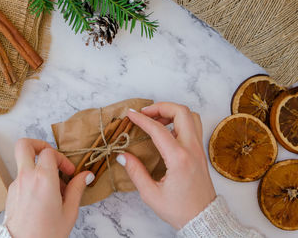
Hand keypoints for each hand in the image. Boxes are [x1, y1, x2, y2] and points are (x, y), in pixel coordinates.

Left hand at [4, 139, 94, 237]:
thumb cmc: (46, 234)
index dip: (61, 158)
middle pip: (24, 145)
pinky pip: (21, 177)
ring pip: (24, 162)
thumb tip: (86, 175)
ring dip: (38, 167)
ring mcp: (15, 184)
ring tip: (52, 187)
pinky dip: (32, 179)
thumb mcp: (69, 212)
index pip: (49, 152)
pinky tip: (43, 197)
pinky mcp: (10, 193)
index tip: (69, 172)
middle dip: (38, 144)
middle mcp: (26, 177)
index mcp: (43, 179)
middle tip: (50, 156)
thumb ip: (77, 189)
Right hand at [117, 103, 215, 228]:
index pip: (158, 129)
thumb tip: (122, 156)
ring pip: (191, 116)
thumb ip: (135, 172)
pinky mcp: (201, 152)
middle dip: (161, 106)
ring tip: (156, 119)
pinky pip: (193, 126)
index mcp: (178, 159)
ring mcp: (199, 149)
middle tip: (145, 113)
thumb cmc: (179, 209)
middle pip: (181, 112)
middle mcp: (192, 149)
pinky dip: (180, 120)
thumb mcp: (151, 194)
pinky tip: (167, 130)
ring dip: (173, 112)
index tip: (130, 114)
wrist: (203, 218)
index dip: (142, 119)